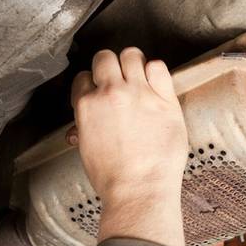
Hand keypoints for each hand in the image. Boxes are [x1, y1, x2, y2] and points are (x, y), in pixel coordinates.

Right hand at [71, 48, 186, 245]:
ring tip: (139, 79)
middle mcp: (111, 93)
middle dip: (110, 67)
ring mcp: (139, 94)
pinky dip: (156, 72)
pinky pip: (159, 67)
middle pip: (105, 57)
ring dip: (134, 64)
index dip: (93, 84)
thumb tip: (79, 128)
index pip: (84, 77)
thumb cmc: (113, 178)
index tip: (101, 93)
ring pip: (132, 54)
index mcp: (87, 105)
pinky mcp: (165, 100)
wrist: (140, 191)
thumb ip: (84, 129)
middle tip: (120, 81)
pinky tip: (157, 86)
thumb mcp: (87, 150)